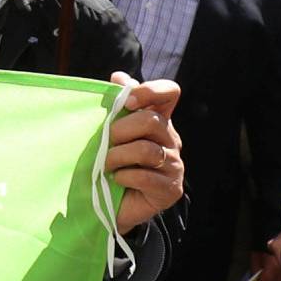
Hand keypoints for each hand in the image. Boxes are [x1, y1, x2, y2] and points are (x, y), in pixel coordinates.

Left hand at [105, 75, 183, 230]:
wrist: (112, 203)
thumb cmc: (111, 162)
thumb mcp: (111, 133)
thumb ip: (117, 106)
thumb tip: (119, 77)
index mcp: (159, 120)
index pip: (170, 92)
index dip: (150, 90)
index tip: (127, 102)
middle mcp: (172, 139)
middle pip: (151, 121)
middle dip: (120, 130)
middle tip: (104, 141)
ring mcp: (175, 165)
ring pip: (147, 150)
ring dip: (118, 156)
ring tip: (106, 164)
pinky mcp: (171, 189)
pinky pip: (146, 176)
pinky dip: (124, 176)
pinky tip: (117, 179)